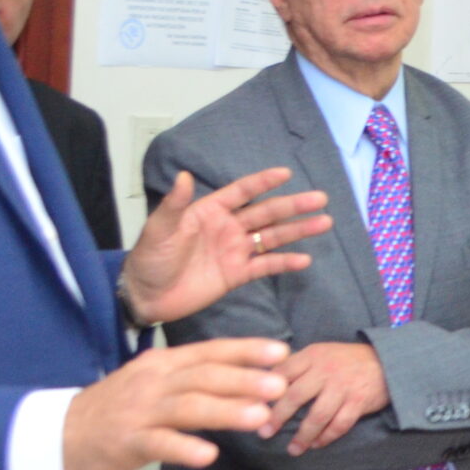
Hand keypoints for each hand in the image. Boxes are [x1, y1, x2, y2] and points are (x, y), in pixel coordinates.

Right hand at [62, 338, 289, 469]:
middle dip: (244, 379)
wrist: (59, 436)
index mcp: (163, 363)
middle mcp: (153, 381)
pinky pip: (159, 444)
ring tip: (259, 417)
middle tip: (280, 384)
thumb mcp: (154, 383)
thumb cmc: (117, 410)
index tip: (281, 352)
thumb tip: (246, 379)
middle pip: (204, 376)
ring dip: (225, 410)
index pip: (210, 351)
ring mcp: (139, 412)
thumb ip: (194, 379)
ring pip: (188, 407)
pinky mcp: (127, 442)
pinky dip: (184, 449)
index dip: (246, 351)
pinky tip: (209, 455)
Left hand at [121, 168, 332, 326]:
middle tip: (320, 198)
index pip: (242, 192)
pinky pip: (265, 267)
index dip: (263, 182)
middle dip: (293, 206)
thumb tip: (185, 176)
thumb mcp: (159, 229)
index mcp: (210, 211)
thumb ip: (175, 204)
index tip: (286, 173)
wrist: (145, 296)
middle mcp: (227, 228)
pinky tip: (304, 260)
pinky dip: (284, 263)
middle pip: (266, 213)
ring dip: (297, 231)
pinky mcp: (236, 275)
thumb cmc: (149, 258)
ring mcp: (234, 251)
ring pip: (272, 238)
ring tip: (324, 222)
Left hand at [260, 341, 391, 453]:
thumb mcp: (321, 353)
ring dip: (303, 436)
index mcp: (313, 355)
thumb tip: (266, 382)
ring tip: (293, 449)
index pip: (282, 372)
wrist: (388, 361)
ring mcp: (343, 387)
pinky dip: (326, 437)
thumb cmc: (347, 360)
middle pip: (294, 396)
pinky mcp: (359, 401)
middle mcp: (326, 369)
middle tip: (264, 433)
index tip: (252, 408)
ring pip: (317, 416)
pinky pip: (339, 425)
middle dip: (277, 417)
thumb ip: (298, 365)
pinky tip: (316, 444)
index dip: (266, 392)